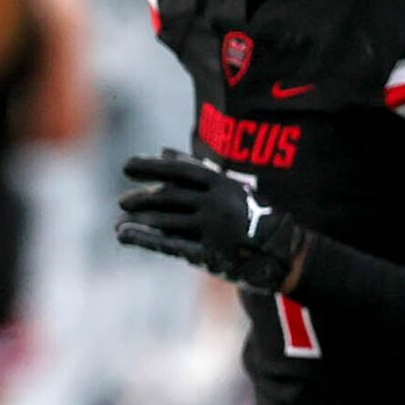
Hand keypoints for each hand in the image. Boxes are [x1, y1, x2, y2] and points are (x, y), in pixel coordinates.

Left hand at [115, 152, 303, 292]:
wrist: (284, 253)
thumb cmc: (254, 215)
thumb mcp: (230, 187)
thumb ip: (196, 169)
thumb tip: (163, 150)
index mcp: (222, 183)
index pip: (179, 170)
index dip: (151, 167)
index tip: (127, 166)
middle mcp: (216, 204)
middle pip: (169, 196)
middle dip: (141, 198)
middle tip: (122, 201)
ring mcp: (212, 229)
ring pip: (166, 220)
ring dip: (139, 219)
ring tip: (120, 219)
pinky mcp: (209, 254)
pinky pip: (169, 244)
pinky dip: (143, 237)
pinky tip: (123, 233)